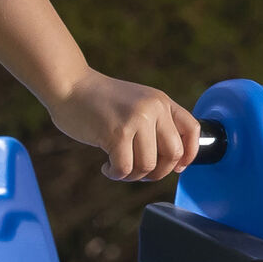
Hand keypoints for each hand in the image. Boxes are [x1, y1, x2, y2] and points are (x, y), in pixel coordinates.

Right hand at [50, 72, 201, 180]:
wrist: (70, 86)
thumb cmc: (100, 101)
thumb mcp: (137, 103)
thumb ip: (155, 123)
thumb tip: (173, 161)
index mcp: (161, 101)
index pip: (192, 129)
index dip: (189, 155)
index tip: (177, 167)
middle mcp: (153, 109)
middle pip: (173, 154)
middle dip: (158, 172)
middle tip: (140, 173)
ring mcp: (136, 120)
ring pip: (148, 166)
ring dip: (133, 176)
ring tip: (118, 168)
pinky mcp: (116, 133)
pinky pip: (125, 168)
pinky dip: (116, 174)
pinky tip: (107, 167)